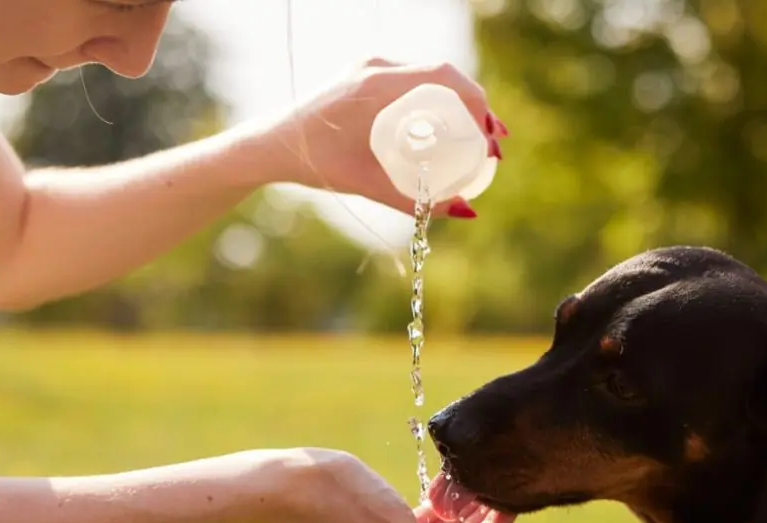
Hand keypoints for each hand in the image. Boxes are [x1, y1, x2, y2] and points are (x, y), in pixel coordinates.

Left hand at [272, 58, 508, 219]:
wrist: (271, 145)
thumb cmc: (314, 165)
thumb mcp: (368, 184)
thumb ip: (416, 201)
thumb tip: (466, 211)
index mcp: (376, 85)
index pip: (444, 78)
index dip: (477, 104)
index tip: (490, 137)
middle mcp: (376, 67)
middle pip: (445, 76)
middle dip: (477, 108)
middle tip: (494, 144)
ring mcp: (371, 68)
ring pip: (431, 77)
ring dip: (459, 103)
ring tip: (480, 138)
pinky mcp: (367, 76)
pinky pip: (414, 82)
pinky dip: (438, 102)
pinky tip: (450, 126)